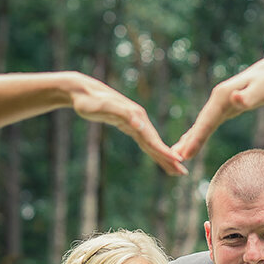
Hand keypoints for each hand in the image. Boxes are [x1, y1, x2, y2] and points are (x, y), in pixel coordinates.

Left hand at [69, 74, 185, 175]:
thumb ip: (122, 113)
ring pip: (151, 143)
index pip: (152, 139)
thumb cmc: (89, 100)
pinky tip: (157, 155)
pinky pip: (144, 141)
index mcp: (136, 117)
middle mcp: (138, 120)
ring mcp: (134, 122)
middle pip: (155, 143)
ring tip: (174, 168)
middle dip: (169, 158)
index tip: (178, 162)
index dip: (164, 152)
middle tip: (182, 173)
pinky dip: (152, 150)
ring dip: (163, 156)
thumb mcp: (103, 106)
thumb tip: (140, 125)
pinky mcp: (128, 125)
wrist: (81, 90)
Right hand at [173, 53, 263, 161]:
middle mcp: (218, 98)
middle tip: (172, 160)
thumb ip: (248, 97)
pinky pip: (208, 123)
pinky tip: (190, 141)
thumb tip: (236, 99)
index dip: (195, 139)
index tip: (184, 155)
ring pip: (202, 124)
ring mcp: (221, 102)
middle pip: (199, 124)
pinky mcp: (226, 106)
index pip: (205, 122)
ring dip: (188, 139)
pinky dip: (198, 133)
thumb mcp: (262, 90)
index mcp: (222, 96)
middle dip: (186, 142)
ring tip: (175, 155)